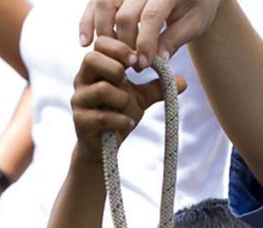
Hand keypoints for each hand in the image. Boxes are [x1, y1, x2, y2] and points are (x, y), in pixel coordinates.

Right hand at [70, 36, 184, 164]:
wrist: (104, 148)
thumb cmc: (118, 115)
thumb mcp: (140, 98)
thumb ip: (157, 87)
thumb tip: (184, 82)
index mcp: (95, 68)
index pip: (100, 44)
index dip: (119, 48)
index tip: (136, 61)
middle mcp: (82, 81)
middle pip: (92, 59)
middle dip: (116, 69)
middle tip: (128, 80)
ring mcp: (78, 101)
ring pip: (102, 89)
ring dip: (122, 99)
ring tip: (128, 108)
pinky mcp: (80, 122)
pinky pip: (103, 117)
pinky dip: (121, 120)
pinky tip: (127, 123)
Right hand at [78, 0, 223, 67]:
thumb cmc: (196, 5)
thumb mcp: (195, 23)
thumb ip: (174, 40)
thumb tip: (157, 60)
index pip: (151, 16)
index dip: (145, 43)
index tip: (143, 65)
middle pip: (126, 14)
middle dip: (125, 44)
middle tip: (131, 65)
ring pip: (104, 4)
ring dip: (103, 33)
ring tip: (109, 55)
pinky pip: (95, 1)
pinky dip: (87, 21)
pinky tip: (84, 41)